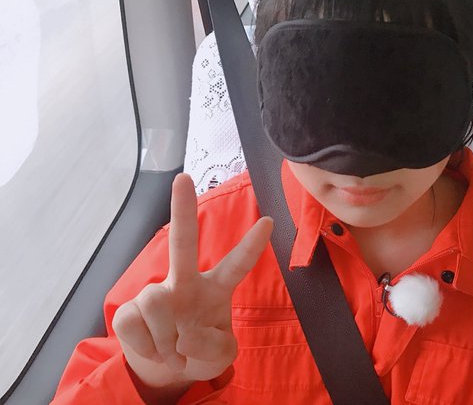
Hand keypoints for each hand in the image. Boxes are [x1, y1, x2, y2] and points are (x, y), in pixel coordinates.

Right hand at [112, 173, 272, 394]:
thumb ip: (213, 348)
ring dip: (165, 339)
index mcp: (215, 289)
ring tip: (172, 352)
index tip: (270, 221)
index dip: (252, 246)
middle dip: (182, 209)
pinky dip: (147, 348)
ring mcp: (156, 293)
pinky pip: (135, 326)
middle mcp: (185, 282)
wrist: (166, 369)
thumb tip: (184, 336)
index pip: (236, 265)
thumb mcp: (220, 357)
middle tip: (183, 177)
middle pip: (183, 241)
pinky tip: (153, 348)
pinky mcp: (129, 310)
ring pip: (156, 303)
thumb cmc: (200, 350)